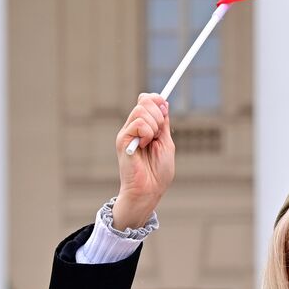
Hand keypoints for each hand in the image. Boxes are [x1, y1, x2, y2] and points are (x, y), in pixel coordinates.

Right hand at [113, 93, 173, 228]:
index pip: (146, 100)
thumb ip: (163, 124)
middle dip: (158, 114)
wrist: (150, 189)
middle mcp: (133, 127)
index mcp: (144, 126)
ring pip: (141, 110)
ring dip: (154, 126)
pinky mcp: (122, 140)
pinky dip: (147, 133)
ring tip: (151, 142)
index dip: (157, 99)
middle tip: (159, 133)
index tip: (165, 107)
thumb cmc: (159, 171)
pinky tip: (144, 145)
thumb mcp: (166, 142)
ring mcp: (127, 133)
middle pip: (144, 101)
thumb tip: (163, 102)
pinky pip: (138, 124)